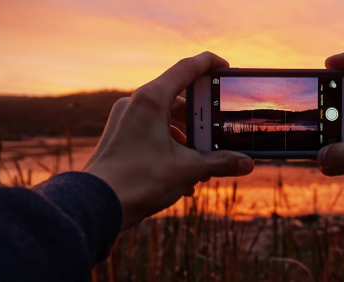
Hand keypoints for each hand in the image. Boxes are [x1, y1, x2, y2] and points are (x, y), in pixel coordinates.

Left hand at [83, 52, 253, 229]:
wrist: (97, 206)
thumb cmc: (137, 181)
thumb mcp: (187, 169)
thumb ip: (220, 162)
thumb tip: (247, 163)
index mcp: (151, 99)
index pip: (186, 68)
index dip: (209, 63)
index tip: (225, 67)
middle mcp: (136, 104)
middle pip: (179, 100)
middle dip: (202, 121)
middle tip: (220, 135)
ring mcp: (126, 119)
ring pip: (166, 120)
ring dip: (188, 140)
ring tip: (204, 166)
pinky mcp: (121, 136)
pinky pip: (153, 133)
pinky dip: (171, 148)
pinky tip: (183, 177)